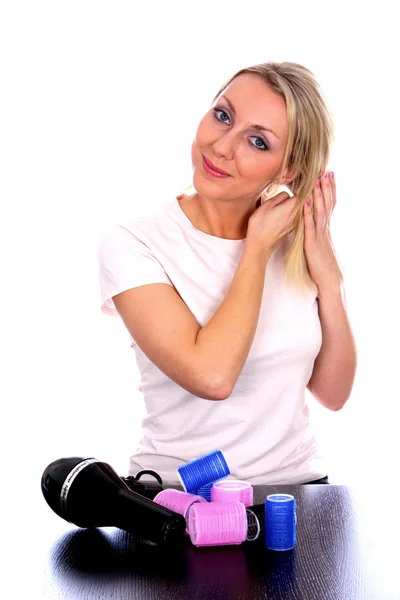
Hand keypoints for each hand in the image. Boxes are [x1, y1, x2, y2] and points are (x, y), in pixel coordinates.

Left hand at [303, 171, 343, 294]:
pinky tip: (305, 201)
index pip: (329, 204)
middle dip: (325, 187)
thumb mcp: (321, 244)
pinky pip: (310, 224)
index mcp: (326, 228)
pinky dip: (308, 212)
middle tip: (325, 170)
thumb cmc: (323, 263)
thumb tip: (313, 225)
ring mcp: (319, 234)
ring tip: (316, 180)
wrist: (329, 278)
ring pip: (320, 211)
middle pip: (326, 203)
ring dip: (318, 195)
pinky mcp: (312, 242)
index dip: (329, 190)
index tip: (328, 175)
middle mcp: (324, 228)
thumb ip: (317, 233)